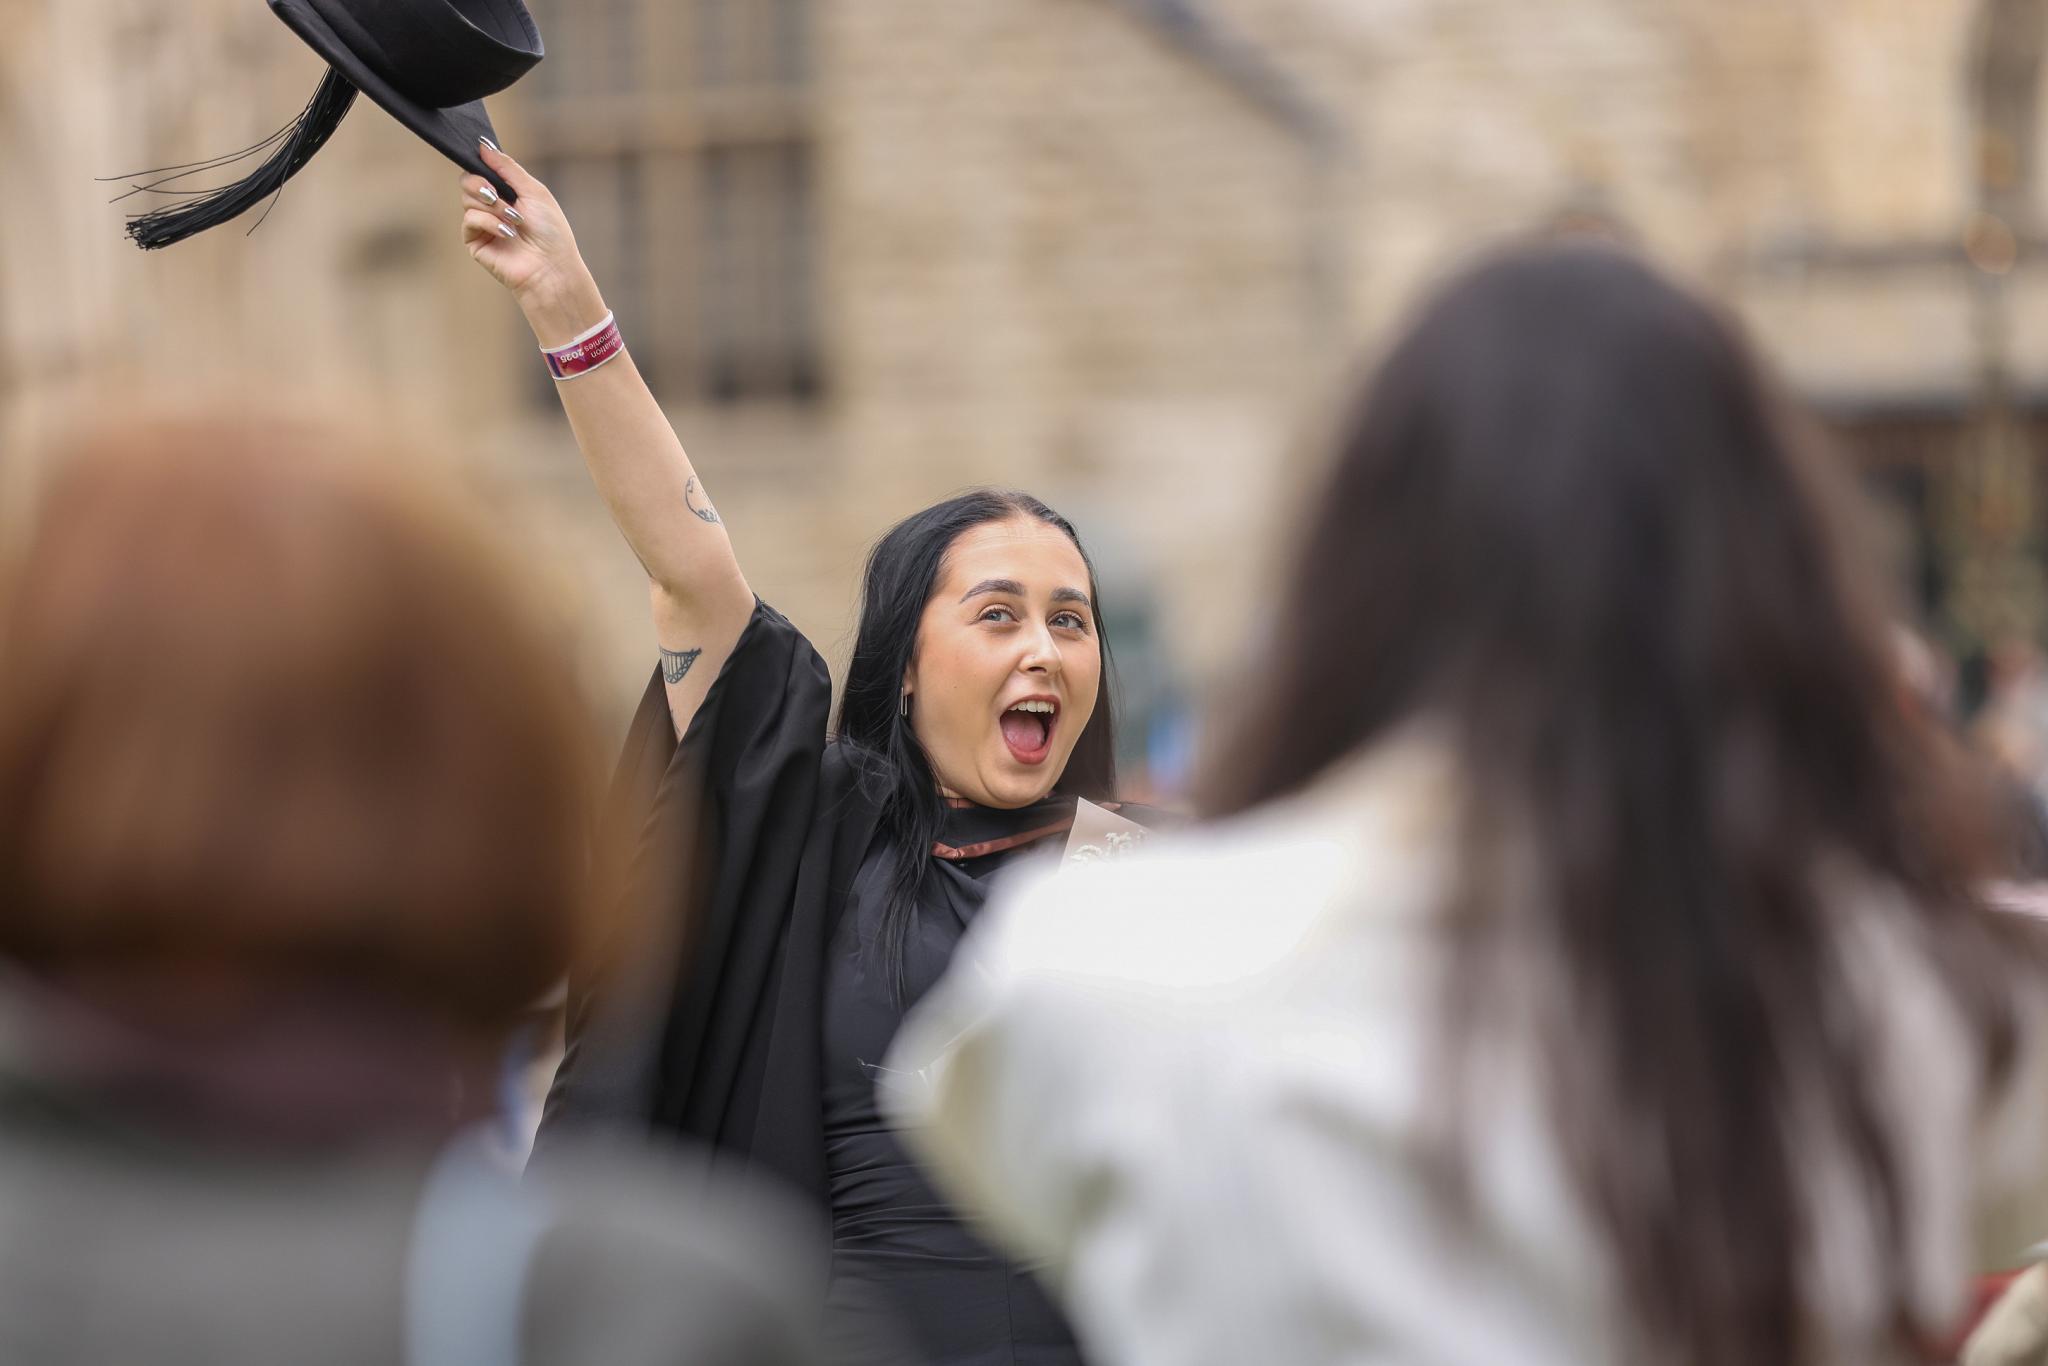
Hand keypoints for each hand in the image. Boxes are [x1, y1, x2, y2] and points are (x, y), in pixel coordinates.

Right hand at [460, 142, 603, 341]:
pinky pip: (470, 220)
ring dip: (493, 207)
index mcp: (508, 193)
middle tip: (497, 194)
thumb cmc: (550, 231)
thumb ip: (507, 167)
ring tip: (514, 220)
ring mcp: (483, 224)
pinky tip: (507, 233)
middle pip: (467, 180)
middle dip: (481, 184)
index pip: (482, 169)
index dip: (480, 162)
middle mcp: (492, 206)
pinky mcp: (475, 242)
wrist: (551, 267)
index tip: (481, 156)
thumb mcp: (533, 190)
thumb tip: (482, 145)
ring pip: (467, 199)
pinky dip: (488, 222)